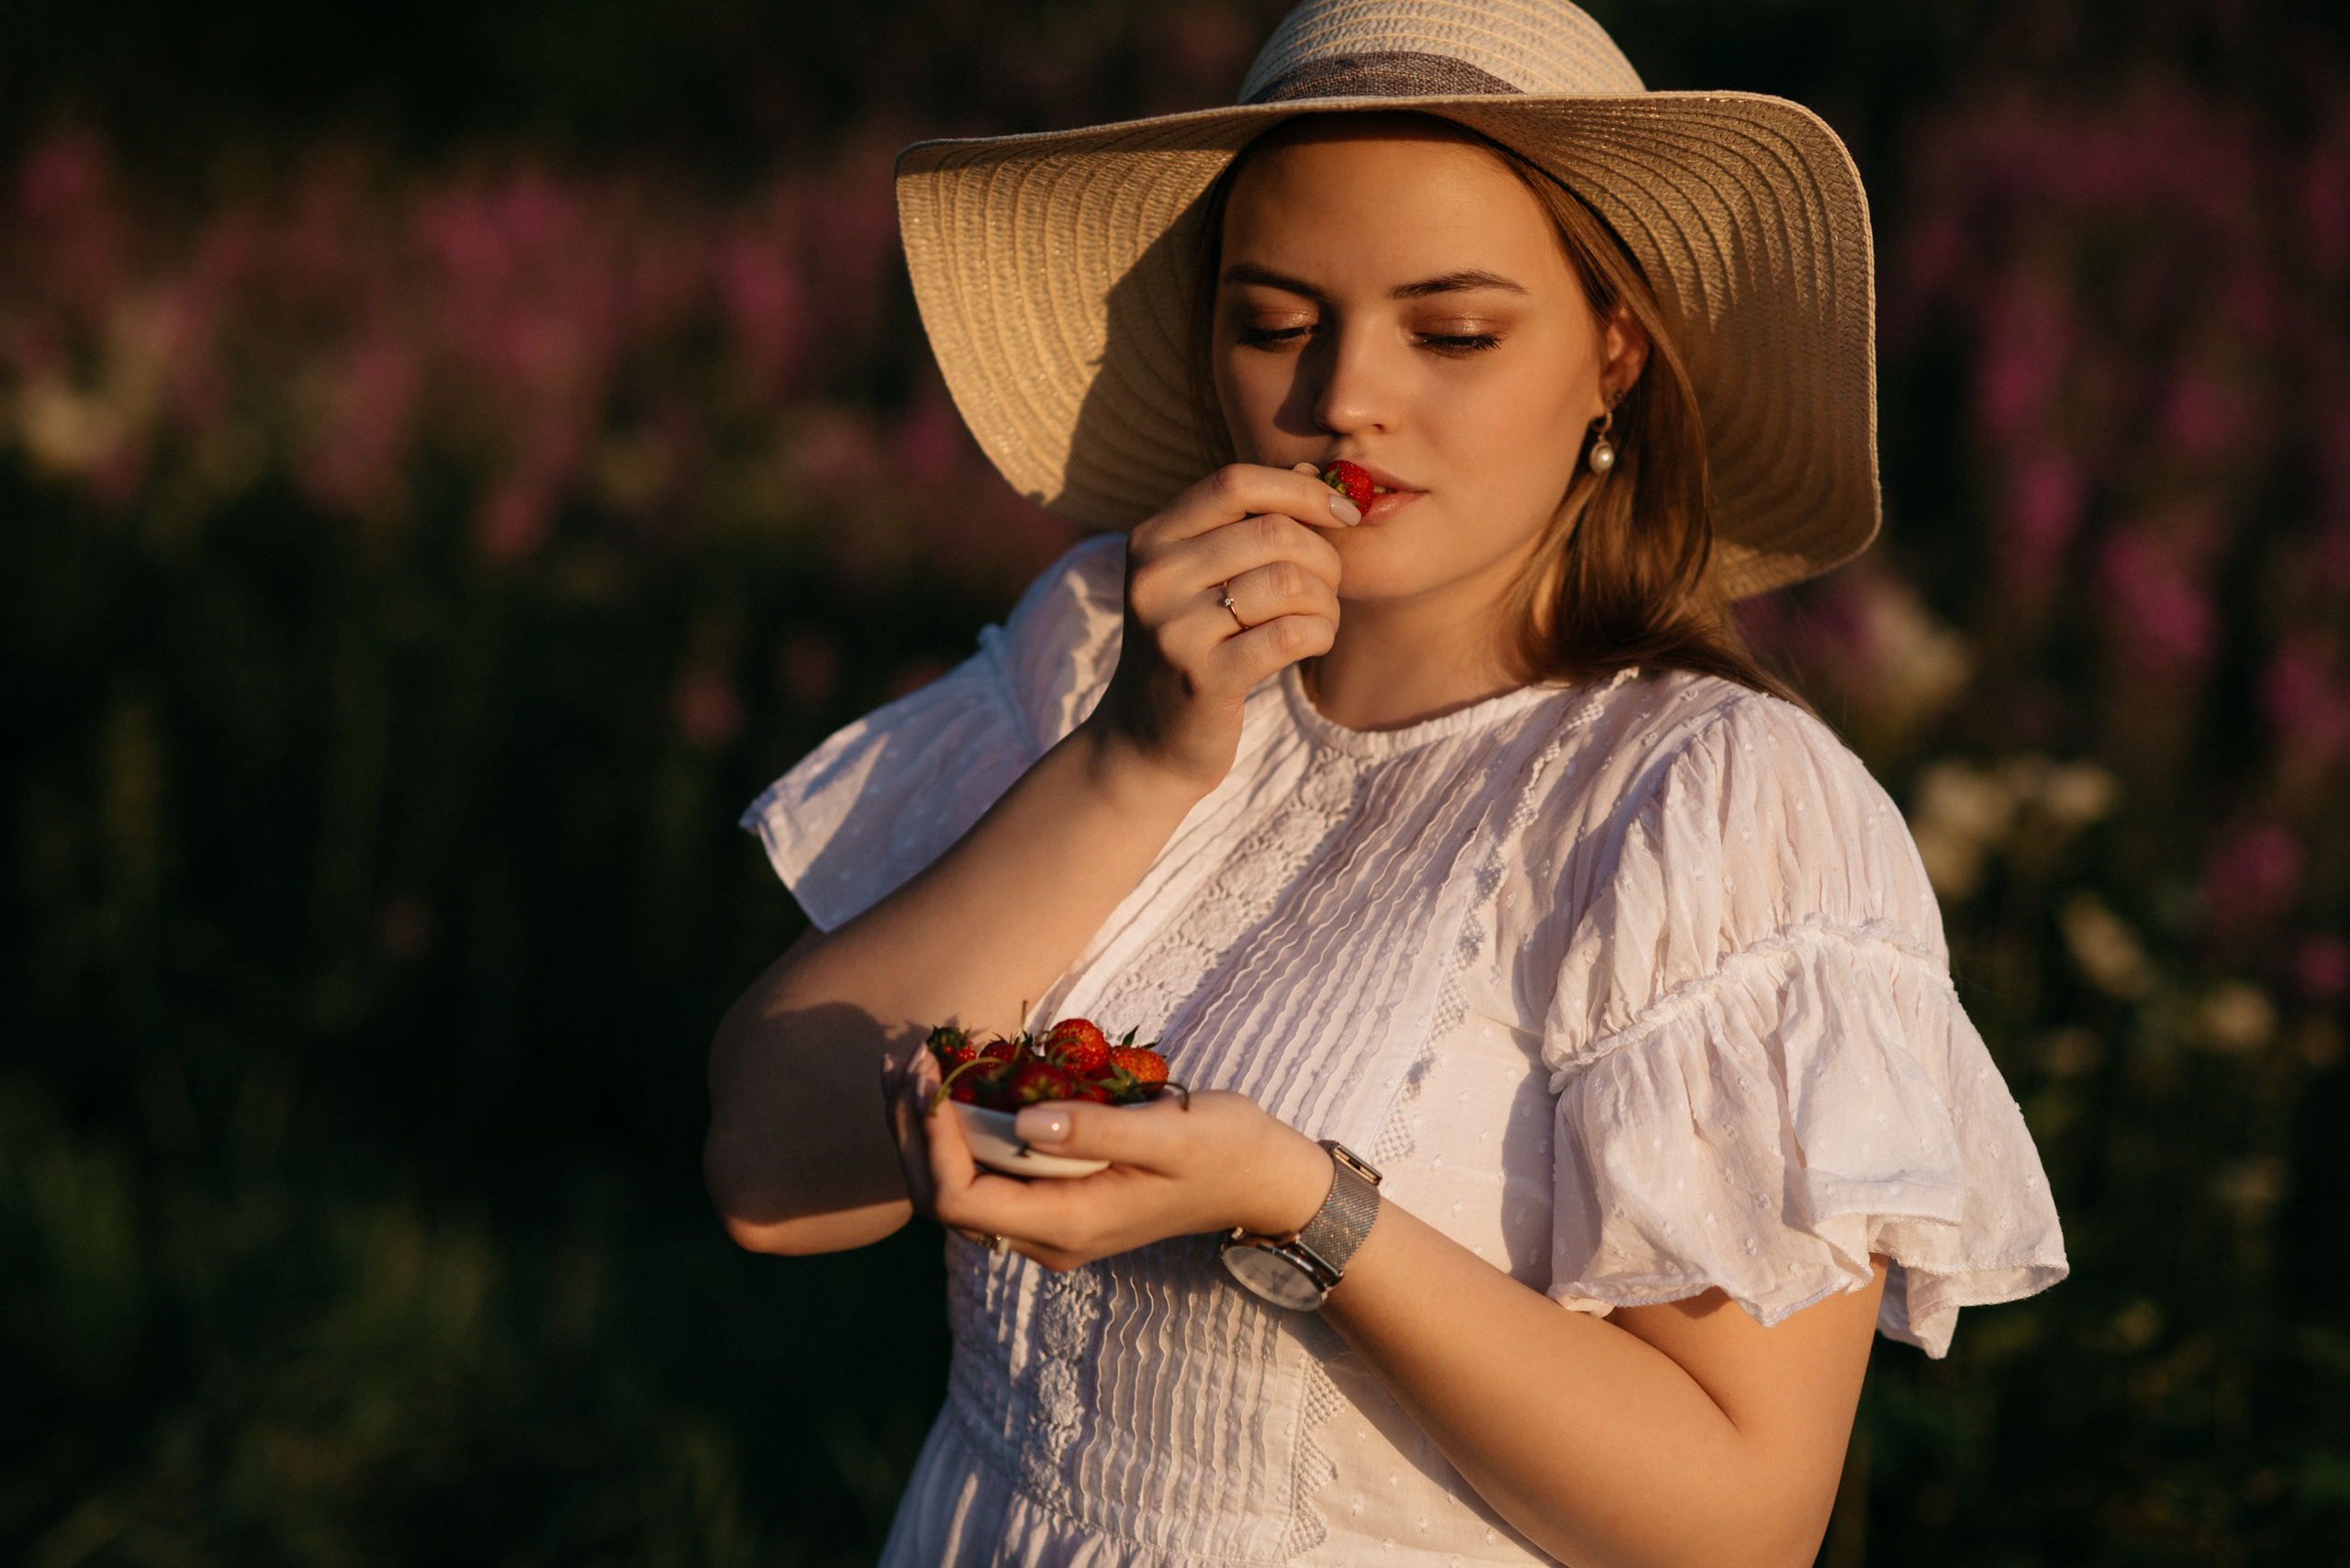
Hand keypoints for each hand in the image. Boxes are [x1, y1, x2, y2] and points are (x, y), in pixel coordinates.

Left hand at [883, 1049, 1332, 1269]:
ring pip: (955, 1192)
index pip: (959, 1197)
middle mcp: (1045, 1240)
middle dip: (911, 1130)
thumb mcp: (1173, 1134)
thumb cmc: (1225, 1148)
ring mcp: (1047, 1228)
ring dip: (925, 1132)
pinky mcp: (1053, 1206)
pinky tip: (954, 1086)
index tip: (929, 1070)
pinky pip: (984, 1179)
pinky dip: (956, 1136)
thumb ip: (1099, 1131)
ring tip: (913, 1064)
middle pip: (940, 1201)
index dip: (929, 1137)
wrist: (1262, 1181)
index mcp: (1067, 1225)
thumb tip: (1023, 1123)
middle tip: (904, 1056)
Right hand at [1083, 462, 1354, 790]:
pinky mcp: (1204, 677)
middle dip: (1324, 557)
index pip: (1235, 483)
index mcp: (1152, 539)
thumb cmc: (1195, 646)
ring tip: (1320, 618)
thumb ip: (1251, 524)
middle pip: (1274, 533)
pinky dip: (1320, 634)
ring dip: (1325, 601)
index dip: (1301, 491)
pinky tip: (1313, 643)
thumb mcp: (1204, 577)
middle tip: (1330, 585)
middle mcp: (1154, 577)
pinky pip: (1292, 634)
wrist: (1147, 740)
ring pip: (1288, 584)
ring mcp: (1174, 629)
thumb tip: (1316, 474)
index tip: (1343, 515)